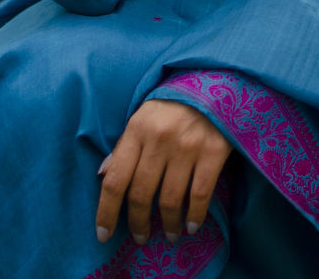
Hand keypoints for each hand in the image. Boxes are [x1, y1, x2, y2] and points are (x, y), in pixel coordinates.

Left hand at [95, 99, 231, 245]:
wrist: (215, 80)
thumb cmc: (173, 102)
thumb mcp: (143, 116)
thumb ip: (124, 145)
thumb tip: (103, 175)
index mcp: (137, 129)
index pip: (115, 179)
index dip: (106, 212)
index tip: (104, 235)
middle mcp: (159, 139)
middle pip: (141, 193)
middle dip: (138, 223)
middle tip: (140, 237)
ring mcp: (187, 146)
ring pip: (169, 199)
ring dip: (168, 224)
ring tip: (170, 234)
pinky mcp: (213, 151)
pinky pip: (199, 194)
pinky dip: (194, 216)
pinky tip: (192, 226)